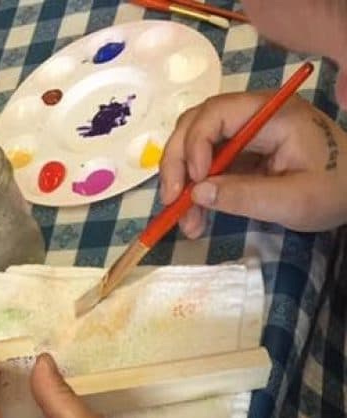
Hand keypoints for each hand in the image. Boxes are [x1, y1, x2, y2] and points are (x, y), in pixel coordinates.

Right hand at [160, 92, 346, 237]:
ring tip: (183, 220)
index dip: (195, 145)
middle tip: (171, 201)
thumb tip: (197, 193)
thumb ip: (245, 195)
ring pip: (193, 146)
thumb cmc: (334, 190)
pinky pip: (204, 167)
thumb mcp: (294, 200)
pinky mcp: (240, 155)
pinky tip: (194, 218)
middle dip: (177, 162)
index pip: (216, 113)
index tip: (193, 184)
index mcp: (273, 114)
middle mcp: (253, 116)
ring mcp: (244, 134)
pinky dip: (193, 192)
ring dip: (180, 181)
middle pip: (195, 125)